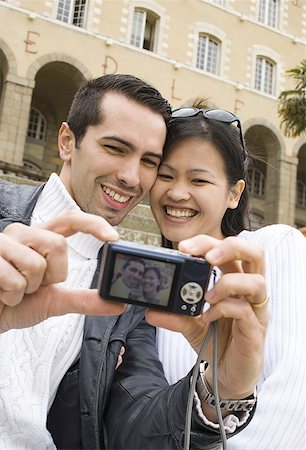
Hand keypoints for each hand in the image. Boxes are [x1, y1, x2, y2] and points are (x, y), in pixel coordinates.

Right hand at [0, 211, 124, 332]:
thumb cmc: (17, 305)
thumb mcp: (55, 302)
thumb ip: (84, 300)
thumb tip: (117, 304)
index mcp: (41, 238)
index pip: (70, 219)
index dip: (92, 224)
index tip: (113, 237)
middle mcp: (23, 234)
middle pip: (57, 244)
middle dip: (52, 275)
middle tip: (35, 286)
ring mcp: (3, 243)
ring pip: (36, 264)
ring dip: (29, 289)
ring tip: (15, 290)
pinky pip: (14, 281)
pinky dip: (12, 297)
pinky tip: (2, 295)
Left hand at [146, 235, 267, 403]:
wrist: (226, 377)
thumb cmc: (216, 342)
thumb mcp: (190, 325)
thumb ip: (174, 315)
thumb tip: (151, 310)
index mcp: (235, 281)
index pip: (230, 250)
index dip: (208, 243)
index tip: (183, 247)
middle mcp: (249, 292)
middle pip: (255, 254)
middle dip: (230, 248)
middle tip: (207, 257)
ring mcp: (256, 311)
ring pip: (257, 281)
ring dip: (228, 283)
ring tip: (206, 296)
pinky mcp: (255, 331)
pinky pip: (245, 311)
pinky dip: (223, 309)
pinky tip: (207, 317)